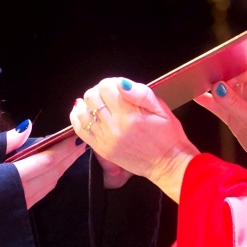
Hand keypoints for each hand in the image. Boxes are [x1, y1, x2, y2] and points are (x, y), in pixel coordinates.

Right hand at [8, 124, 86, 208]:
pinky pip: (44, 191)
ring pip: (51, 183)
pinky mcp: (21, 209)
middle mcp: (24, 191)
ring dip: (64, 167)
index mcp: (14, 177)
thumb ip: (6, 142)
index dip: (64, 148)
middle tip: (82, 142)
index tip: (76, 136)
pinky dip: (54, 178)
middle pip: (54, 172)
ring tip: (73, 154)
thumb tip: (27, 126)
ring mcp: (24, 203)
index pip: (47, 160)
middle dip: (69, 156)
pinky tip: (56, 171)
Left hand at [69, 78, 198, 201]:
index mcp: (130, 115)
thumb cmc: (167, 135)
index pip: (105, 87)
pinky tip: (85, 113)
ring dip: (88, 104)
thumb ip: (141, 93)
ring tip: (98, 105)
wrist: (168, 163)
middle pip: (91, 98)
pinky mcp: (101, 149)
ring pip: (82, 113)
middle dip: (98, 92)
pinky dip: (78, 119)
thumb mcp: (161, 109)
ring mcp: (105, 139)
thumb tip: (121, 83)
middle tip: (109, 96)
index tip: (118, 88)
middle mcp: (114, 127)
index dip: (111, 83)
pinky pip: (80, 130)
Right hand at [195, 66, 246, 186]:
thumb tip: (218, 89)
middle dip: (216, 76)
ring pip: (222, 92)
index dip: (227, 65)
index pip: (242, 68)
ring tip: (195, 84)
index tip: (213, 67)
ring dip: (210, 89)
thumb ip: (235, 105)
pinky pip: (219, 107)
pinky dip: (209, 103)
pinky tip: (197, 97)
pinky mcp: (235, 119)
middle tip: (201, 77)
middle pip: (230, 78)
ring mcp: (243, 106)